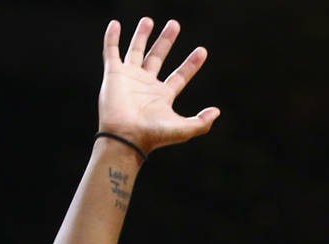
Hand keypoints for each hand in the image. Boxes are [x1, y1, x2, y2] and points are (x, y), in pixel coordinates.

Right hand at [98, 17, 218, 153]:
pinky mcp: (114, 74)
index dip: (191, 64)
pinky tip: (115, 24)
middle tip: (175, 24)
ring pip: (136, 50)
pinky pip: (111, 51)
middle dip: (166, 41)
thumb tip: (217, 112)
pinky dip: (112, 38)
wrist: (126, 137)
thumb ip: (201, 122)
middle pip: (158, 57)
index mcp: (163, 96)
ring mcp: (129, 78)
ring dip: (142, 35)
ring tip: (149, 20)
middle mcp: (146, 85)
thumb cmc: (153, 135)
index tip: (202, 51)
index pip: (180, 76)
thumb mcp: (183, 130)